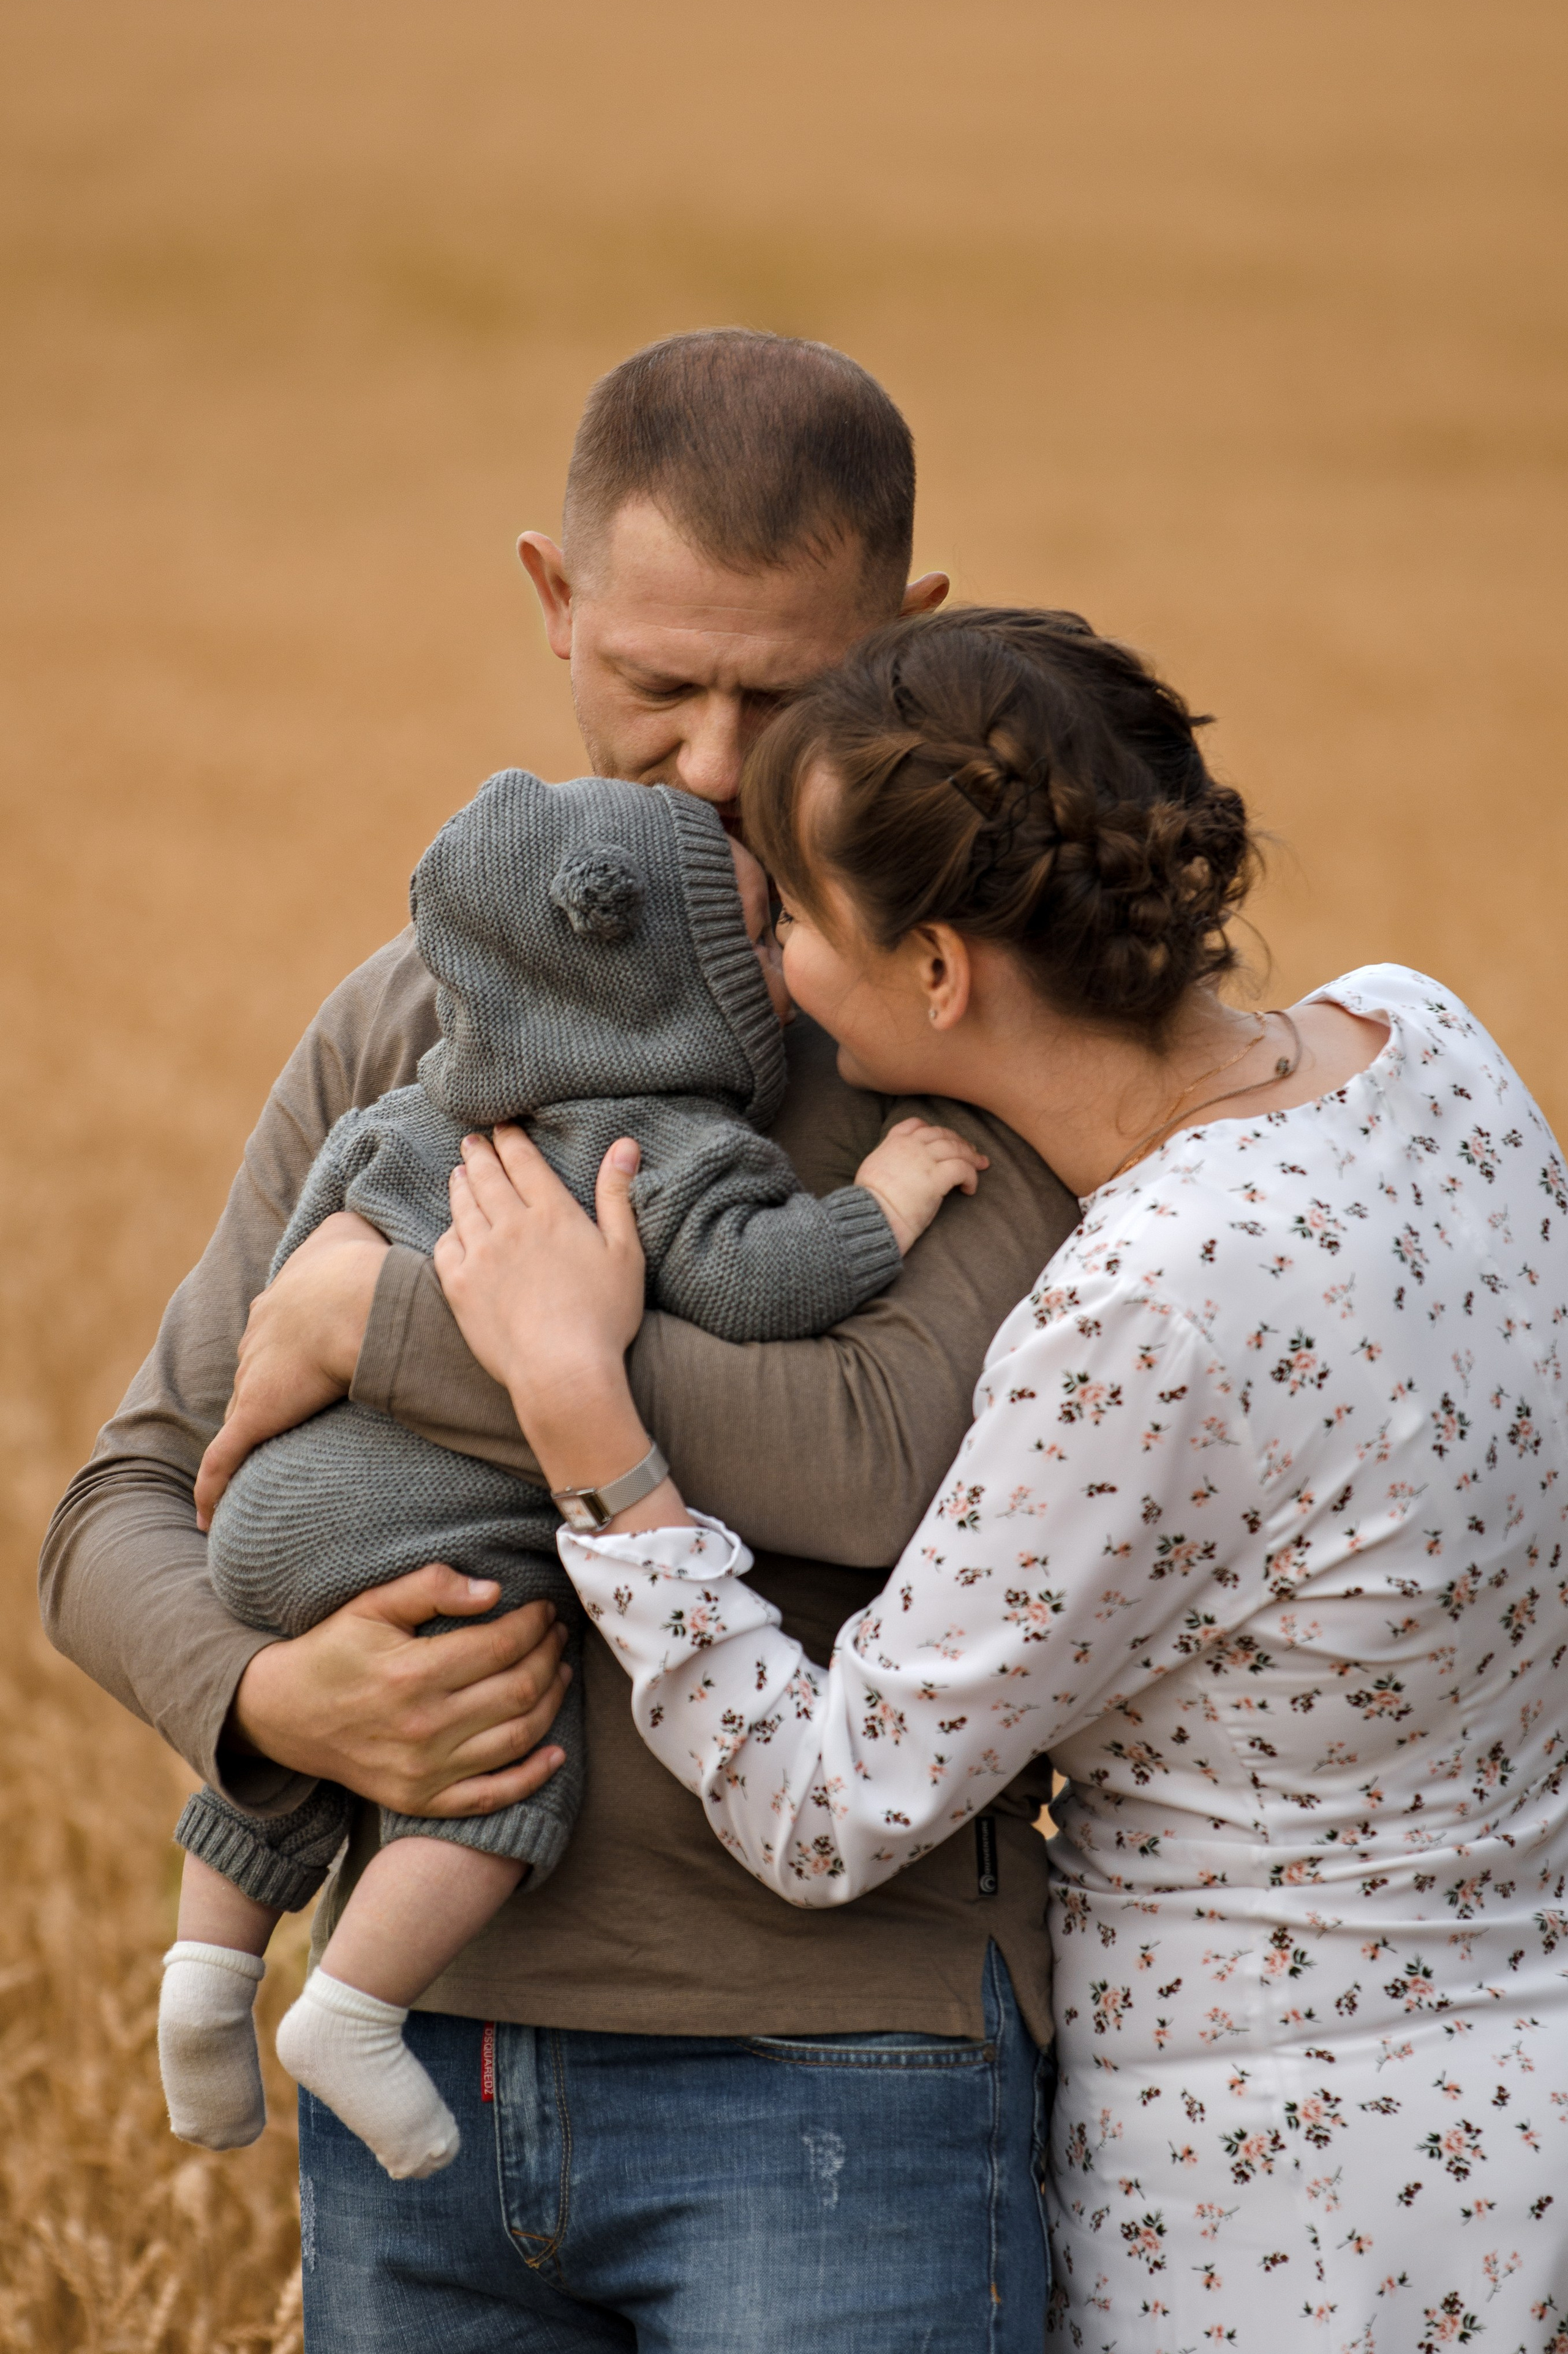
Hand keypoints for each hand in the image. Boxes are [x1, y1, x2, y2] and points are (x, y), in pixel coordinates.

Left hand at [195, 1211, 388, 1527]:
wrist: (352, 1302)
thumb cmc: (360, 1267)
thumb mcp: (351, 1228)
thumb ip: (351, 1221)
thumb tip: (359, 1211)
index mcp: (277, 1304)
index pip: (271, 1332)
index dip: (281, 1347)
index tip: (295, 1363)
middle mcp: (256, 1341)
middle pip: (252, 1371)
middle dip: (260, 1388)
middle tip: (280, 1411)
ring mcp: (252, 1380)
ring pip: (240, 1414)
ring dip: (244, 1436)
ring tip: (254, 1462)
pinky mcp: (254, 1417)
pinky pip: (223, 1461)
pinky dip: (212, 1488)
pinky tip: (206, 1515)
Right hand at [227, 1565, 571, 1816]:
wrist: (284, 1715)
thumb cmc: (333, 1651)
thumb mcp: (371, 1605)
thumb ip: (431, 1588)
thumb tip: (494, 1591)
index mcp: (412, 1674)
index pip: (501, 1646)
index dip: (534, 1625)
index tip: (544, 1609)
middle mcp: (423, 1727)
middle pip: (518, 1690)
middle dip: (549, 1657)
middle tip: (558, 1636)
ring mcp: (425, 1771)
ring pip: (517, 1738)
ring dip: (551, 1703)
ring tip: (560, 1674)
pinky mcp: (422, 1801)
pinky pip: (492, 1796)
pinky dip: (533, 1777)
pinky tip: (556, 1752)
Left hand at [435, 1128, 649, 1477]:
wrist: (561, 1371)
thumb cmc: (604, 1317)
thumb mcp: (626, 1253)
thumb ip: (618, 1196)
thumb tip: (624, 1145)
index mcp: (553, 1212)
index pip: (524, 1162)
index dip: (512, 1140)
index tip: (503, 1127)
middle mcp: (511, 1225)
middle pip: (487, 1177)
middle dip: (479, 1154)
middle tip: (472, 1141)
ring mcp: (481, 1255)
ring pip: (464, 1207)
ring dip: (460, 1184)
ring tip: (458, 1174)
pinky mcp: (460, 1286)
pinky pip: (446, 1247)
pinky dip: (448, 1231)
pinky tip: (452, 1229)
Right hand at [854, 1118, 988, 1254]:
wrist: (871, 1214)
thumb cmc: (869, 1201)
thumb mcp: (872, 1168)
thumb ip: (887, 1160)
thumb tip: (898, 1168)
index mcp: (893, 1142)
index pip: (917, 1125)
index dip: (935, 1130)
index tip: (945, 1139)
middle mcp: (911, 1145)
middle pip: (942, 1135)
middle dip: (960, 1142)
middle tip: (972, 1152)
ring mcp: (925, 1159)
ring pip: (956, 1148)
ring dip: (971, 1157)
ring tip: (980, 1166)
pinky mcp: (937, 1177)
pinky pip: (963, 1169)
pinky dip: (971, 1177)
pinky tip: (970, 1189)